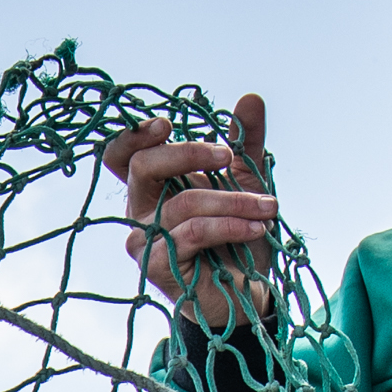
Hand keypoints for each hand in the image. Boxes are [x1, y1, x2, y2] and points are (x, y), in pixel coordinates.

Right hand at [100, 91, 280, 328]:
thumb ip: (246, 142)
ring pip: (182, 203)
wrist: (247, 294)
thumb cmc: (238, 238)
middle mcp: (141, 212)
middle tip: (229, 156)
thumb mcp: (246, 181)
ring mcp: (145, 241)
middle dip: (189, 153)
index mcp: (152, 188)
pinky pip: (192, 233)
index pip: (122, 155)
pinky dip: (231, 226)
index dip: (134, 135)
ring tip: (269, 206)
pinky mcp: (158, 267)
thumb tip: (250, 98)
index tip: (167, 123)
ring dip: (233, 200)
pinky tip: (258, 227)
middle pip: (143, 166)